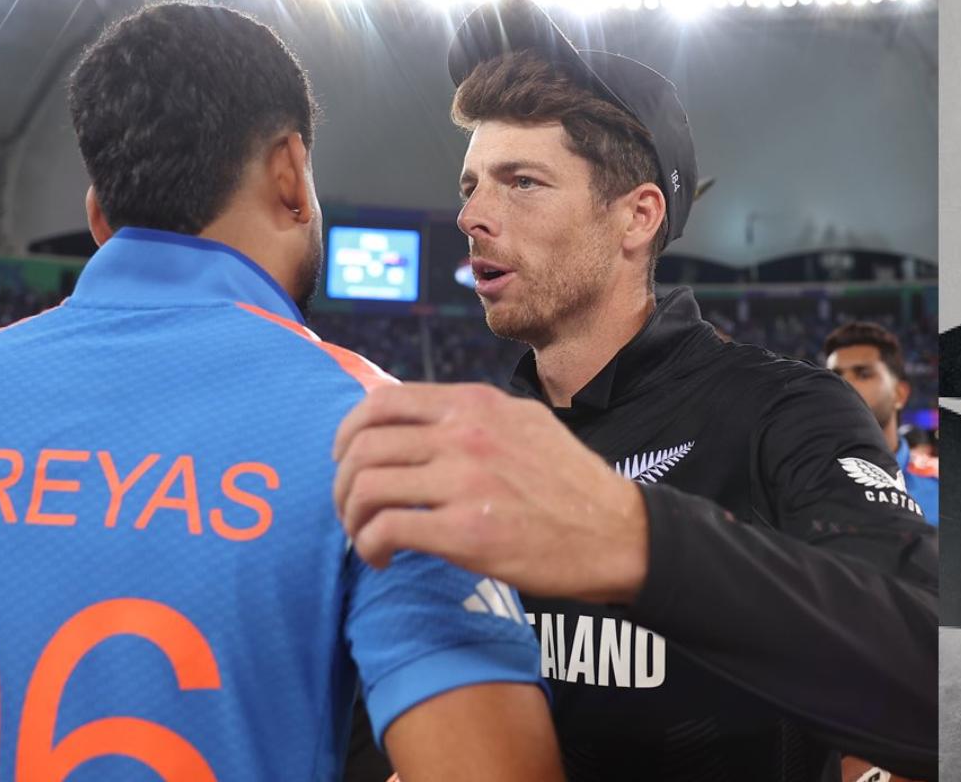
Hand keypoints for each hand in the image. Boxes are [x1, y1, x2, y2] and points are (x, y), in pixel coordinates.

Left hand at [333, 382, 649, 603]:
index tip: (345, 459)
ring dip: (351, 519)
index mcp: (473, 404)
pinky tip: (383, 559)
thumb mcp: (524, 421)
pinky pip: (387, 529)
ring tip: (364, 538)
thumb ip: (470, 415)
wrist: (618, 534)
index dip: (348, 432)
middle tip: (350, 510)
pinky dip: (370, 546)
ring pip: (365, 487)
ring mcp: (465, 481)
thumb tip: (417, 420)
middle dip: (342, 484)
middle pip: (363, 447)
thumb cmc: (570, 484)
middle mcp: (464, 434)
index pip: (382, 402)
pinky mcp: (467, 532)